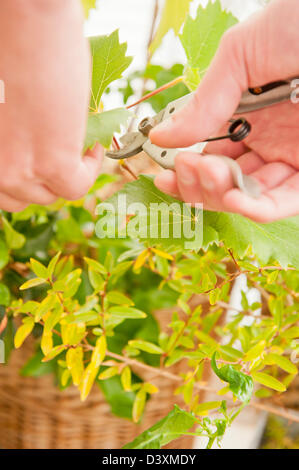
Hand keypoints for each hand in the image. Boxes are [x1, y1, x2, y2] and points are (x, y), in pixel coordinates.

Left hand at [0, 1, 102, 211]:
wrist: (24, 18)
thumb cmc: (6, 47)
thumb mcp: (1, 111)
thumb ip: (10, 139)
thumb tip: (32, 151)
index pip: (1, 190)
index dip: (25, 178)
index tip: (41, 165)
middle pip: (21, 198)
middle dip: (42, 182)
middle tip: (59, 159)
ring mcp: (17, 168)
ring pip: (49, 196)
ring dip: (67, 178)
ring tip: (78, 149)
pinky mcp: (51, 163)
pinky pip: (76, 186)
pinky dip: (90, 169)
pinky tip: (93, 146)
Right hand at [150, 0, 298, 222]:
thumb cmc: (296, 23)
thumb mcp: (239, 56)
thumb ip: (202, 103)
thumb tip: (161, 138)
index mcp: (246, 116)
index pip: (209, 157)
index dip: (185, 172)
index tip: (163, 173)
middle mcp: (266, 141)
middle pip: (224, 183)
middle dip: (198, 184)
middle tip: (187, 166)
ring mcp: (289, 156)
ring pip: (248, 197)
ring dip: (220, 196)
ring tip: (208, 173)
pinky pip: (282, 202)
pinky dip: (255, 208)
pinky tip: (232, 198)